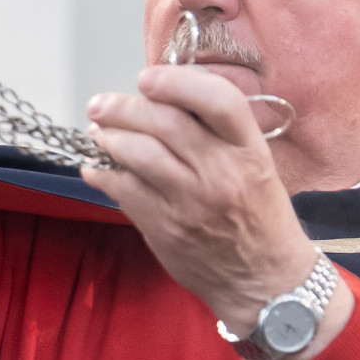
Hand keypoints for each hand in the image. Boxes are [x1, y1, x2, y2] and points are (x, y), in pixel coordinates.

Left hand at [83, 64, 351, 359]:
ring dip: (109, 138)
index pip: (218, 99)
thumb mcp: (256, 165)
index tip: (147, 78)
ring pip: (138, 153)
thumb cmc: (260, 218)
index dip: (176, 81)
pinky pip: (123, 191)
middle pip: (165, 121)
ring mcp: (191, 201)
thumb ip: (216, 134)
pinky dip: (102, 175)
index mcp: (249, 150)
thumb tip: (162, 102)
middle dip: (124, 106)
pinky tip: (95, 169)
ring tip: (98, 133)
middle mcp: (221, 172)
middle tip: (101, 104)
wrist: (264, 281)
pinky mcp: (166, 227)